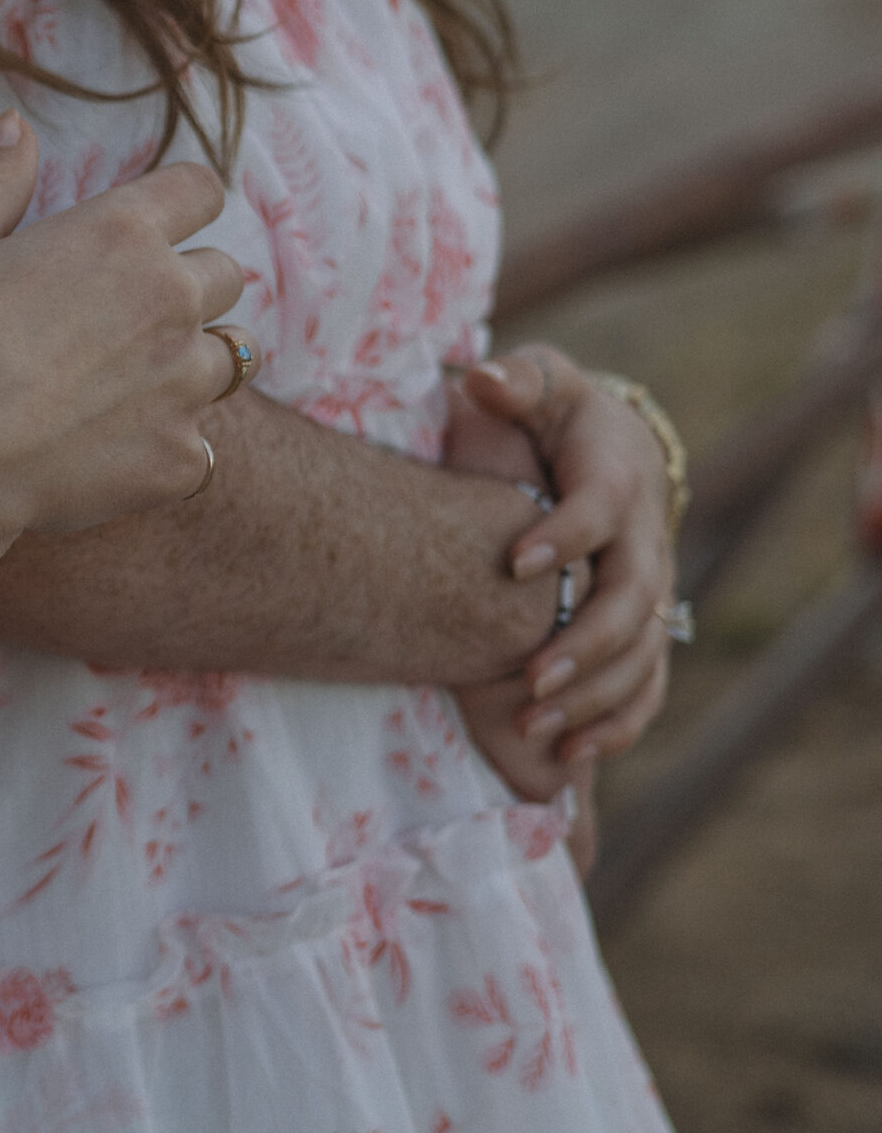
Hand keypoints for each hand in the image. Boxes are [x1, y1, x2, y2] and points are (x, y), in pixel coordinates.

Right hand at [0, 110, 245, 594]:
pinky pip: (199, 447)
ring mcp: (185, 384)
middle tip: (120, 322)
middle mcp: (174, 300)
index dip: (182, 205)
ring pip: (230, 360)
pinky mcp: (179, 457)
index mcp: (122, 234)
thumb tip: (13, 125)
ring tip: (124, 389)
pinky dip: (163, 448)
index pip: (201, 191)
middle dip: (186, 290)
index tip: (159, 228)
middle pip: (226, 275)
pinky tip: (104, 454)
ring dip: (190, 366)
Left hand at [442, 385, 609, 817]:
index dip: (565, 537)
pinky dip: (617, 722)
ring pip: (641, 654)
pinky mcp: (644, 627)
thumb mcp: (540, 382)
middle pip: (630, 600)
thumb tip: (482, 378)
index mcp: (615, 478)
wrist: (613, 446)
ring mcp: (649, 590)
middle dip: (582, 644)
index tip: (514, 565)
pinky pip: (646, 685)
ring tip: (533, 728)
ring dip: (592, 696)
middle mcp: (642, 541)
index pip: (598, 510)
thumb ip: (515, 381)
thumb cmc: (557, 413)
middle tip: (527, 680)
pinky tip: (570, 753)